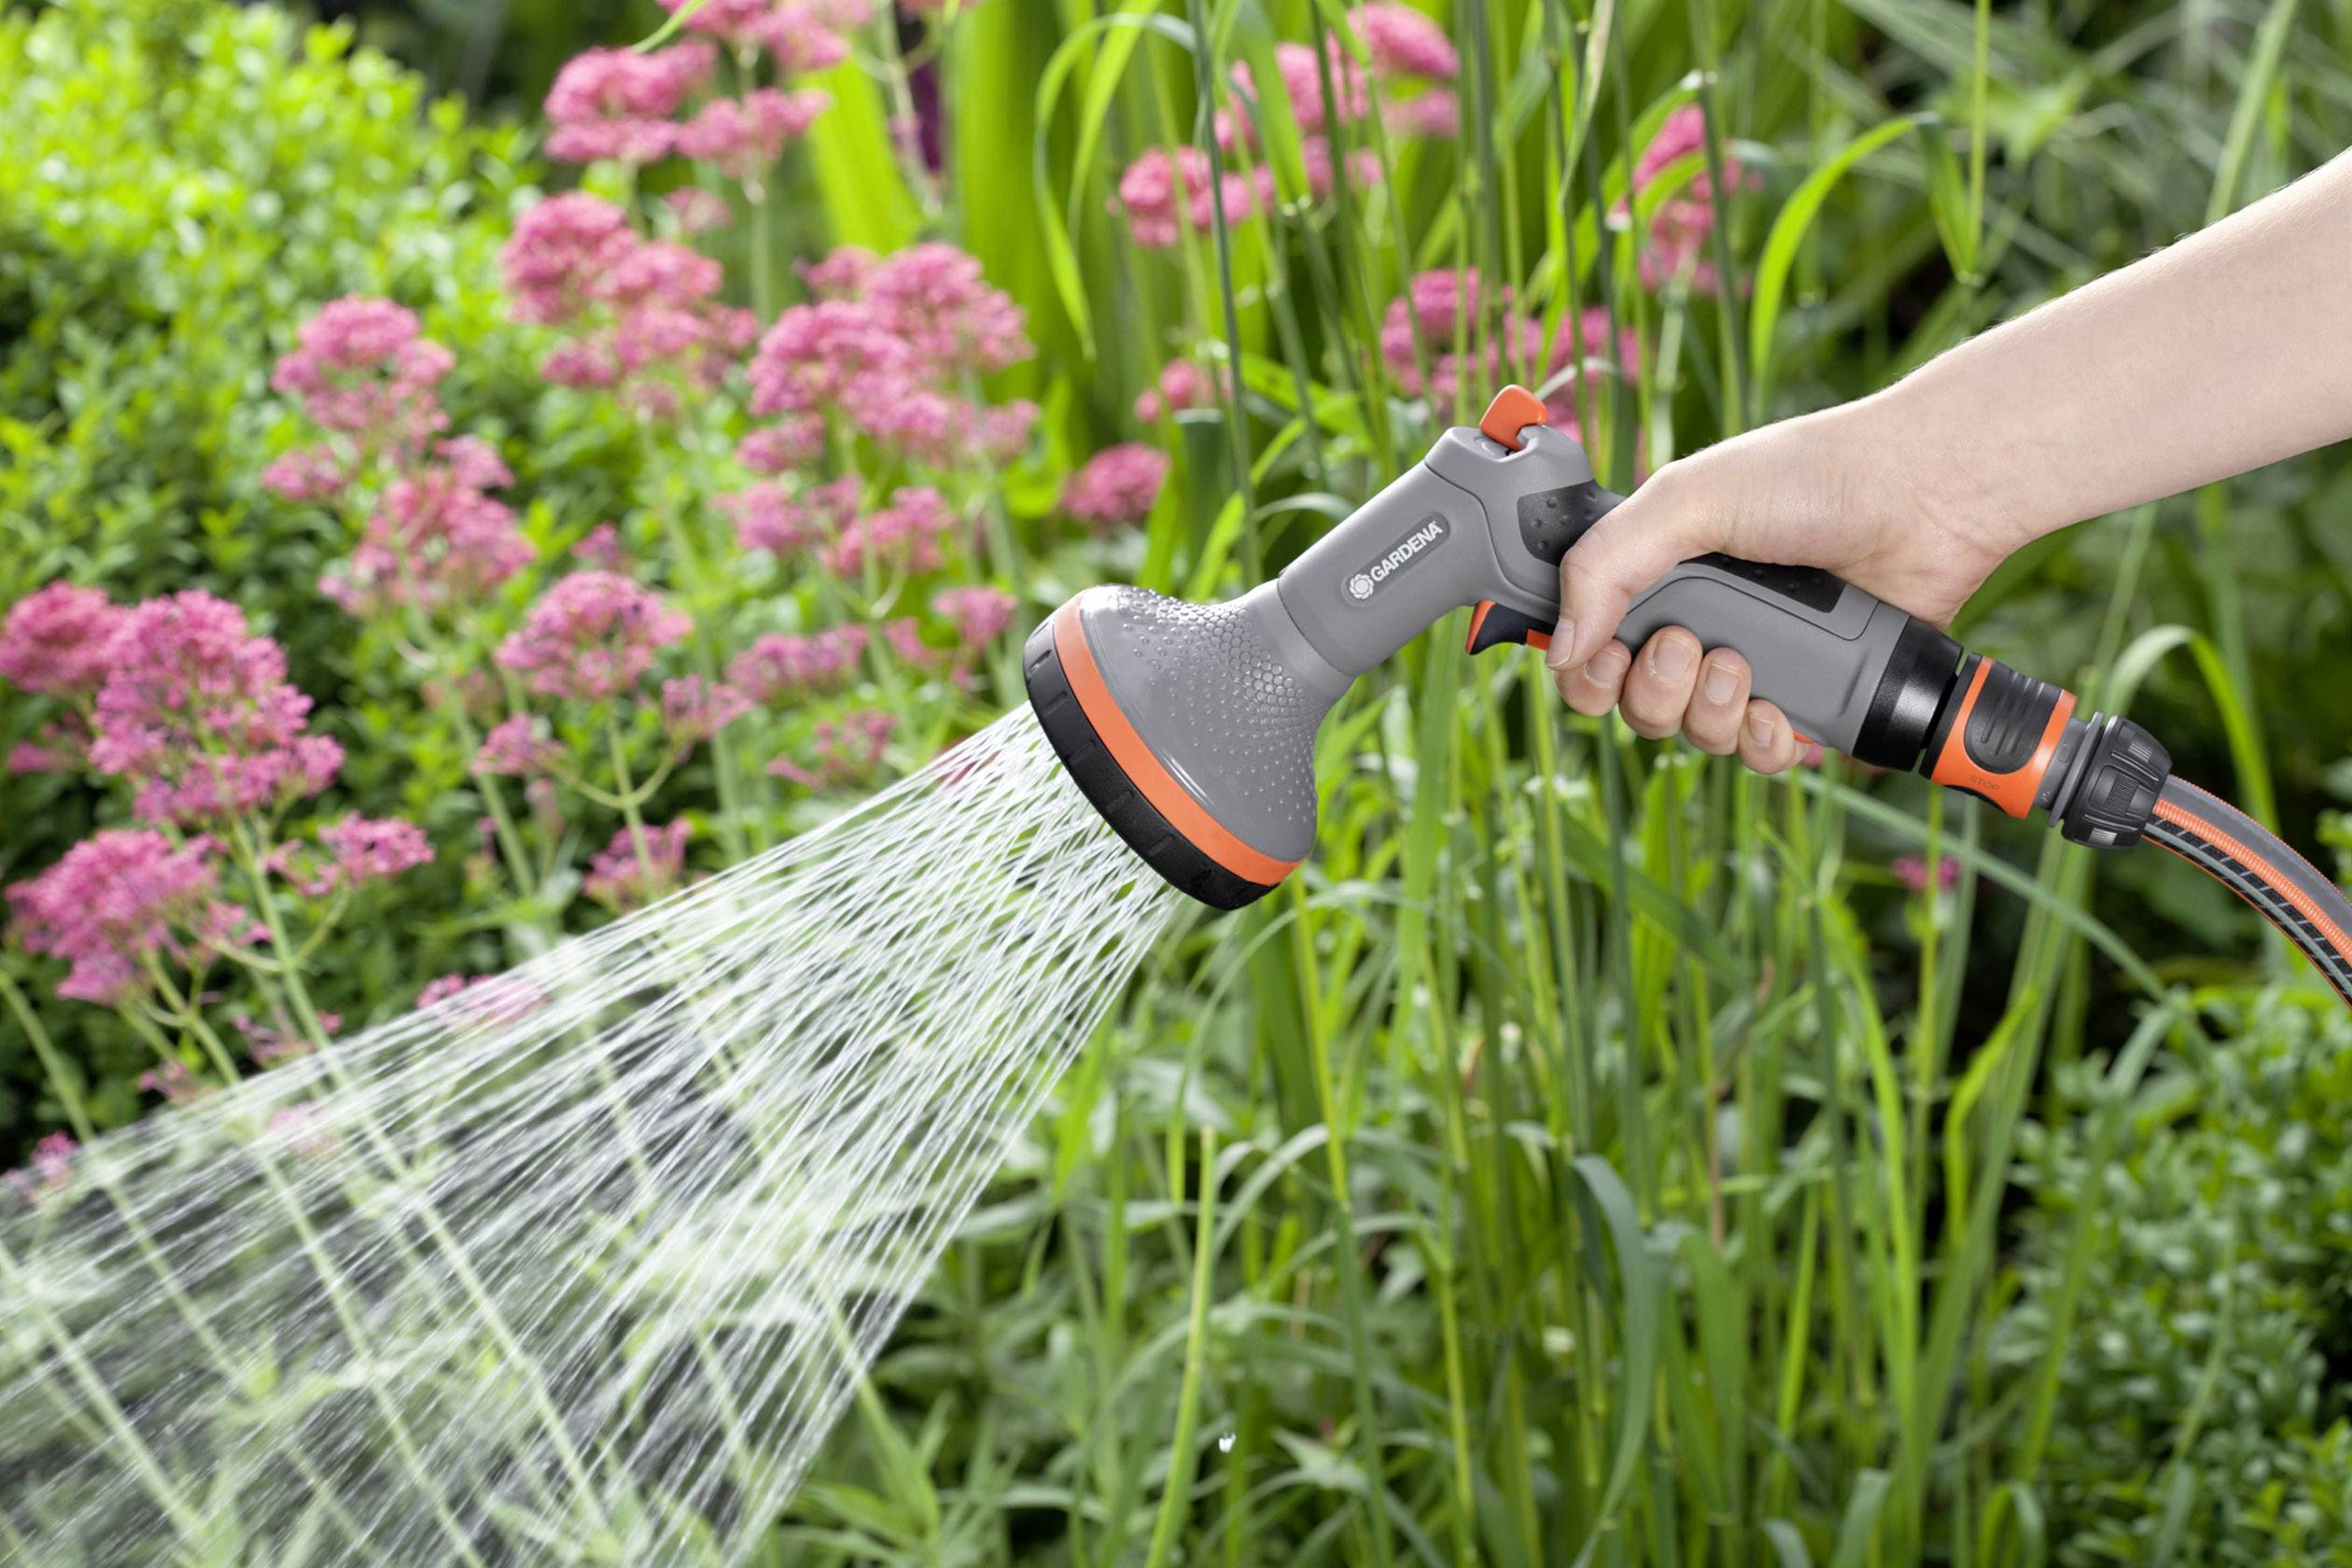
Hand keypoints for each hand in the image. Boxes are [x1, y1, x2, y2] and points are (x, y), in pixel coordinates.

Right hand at [1543, 401, 2020, 771]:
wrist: (1925, 497)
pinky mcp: (1811, 699)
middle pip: (1635, 705)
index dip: (1584, 669)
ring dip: (1709, 713)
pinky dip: (1765, 744)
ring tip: (1744, 666)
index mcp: (1660, 576)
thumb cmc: (1812, 476)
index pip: (1589, 648)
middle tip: (1685, 646)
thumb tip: (1560, 646)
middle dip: (1652, 690)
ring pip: (1696, 735)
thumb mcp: (1686, 499)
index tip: (1601, 658)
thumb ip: (1607, 565)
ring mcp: (1757, 665)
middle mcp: (1703, 625)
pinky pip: (1763, 755)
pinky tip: (1780, 713)